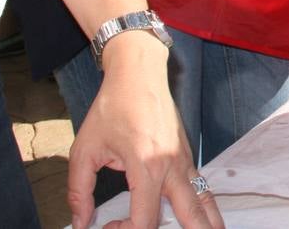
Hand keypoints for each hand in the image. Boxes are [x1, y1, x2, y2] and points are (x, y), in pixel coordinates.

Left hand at [67, 35, 222, 228]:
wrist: (139, 74)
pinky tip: (209, 220)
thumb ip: (79, 190)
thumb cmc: (111, 108)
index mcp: (146, 166)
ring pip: (204, 200)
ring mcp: (185, 160)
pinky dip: (207, 206)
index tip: (107, 225)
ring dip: (208, 223)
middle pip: (189, 214)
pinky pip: (202, 186)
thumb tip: (81, 222)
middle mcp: (172, 166)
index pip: (144, 220)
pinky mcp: (188, 155)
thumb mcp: (84, 149)